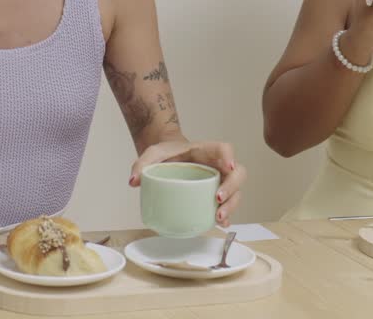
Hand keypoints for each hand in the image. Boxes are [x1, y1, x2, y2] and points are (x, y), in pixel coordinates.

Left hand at [129, 139, 245, 226]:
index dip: (229, 156)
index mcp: (206, 151)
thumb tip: (134, 181)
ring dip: (232, 205)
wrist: (168, 161)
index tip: (228, 166)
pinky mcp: (216, 196)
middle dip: (232, 187)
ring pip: (236, 192)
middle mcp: (218, 166)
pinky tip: (220, 224)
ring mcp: (220, 182)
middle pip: (238, 173)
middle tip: (217, 199)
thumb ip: (142, 163)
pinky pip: (228, 206)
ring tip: (218, 218)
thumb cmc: (166, 155)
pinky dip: (227, 216)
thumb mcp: (153, 154)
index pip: (224, 148)